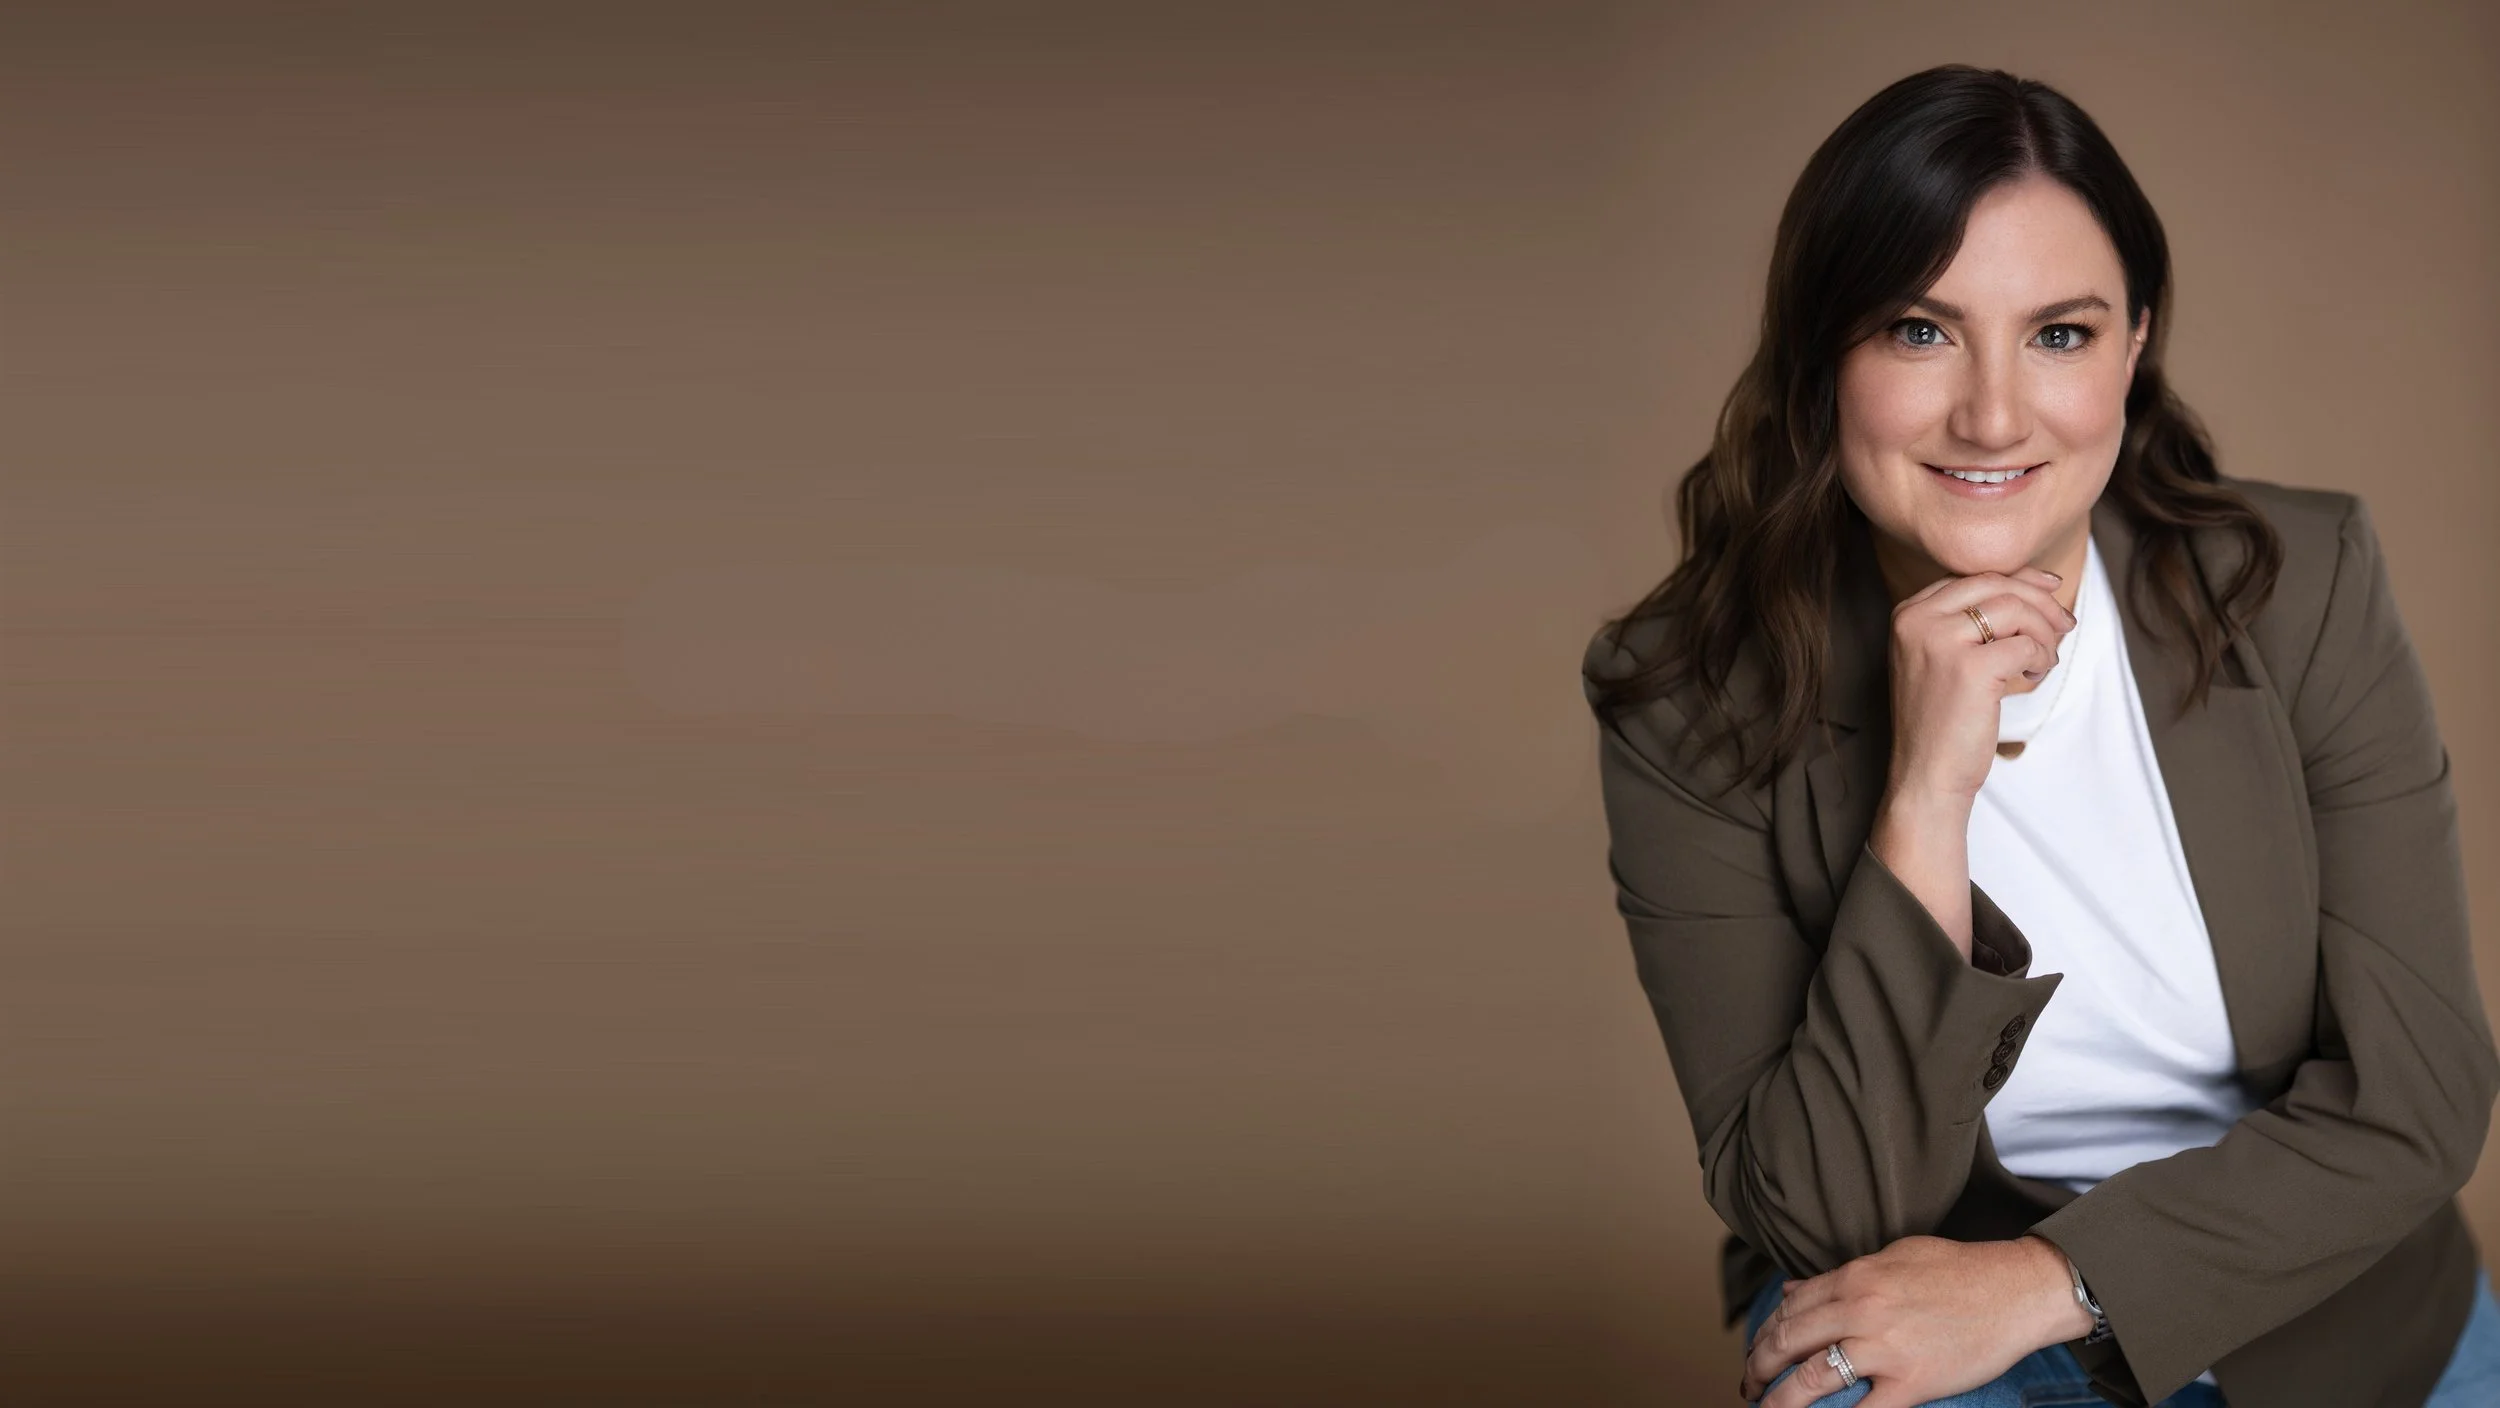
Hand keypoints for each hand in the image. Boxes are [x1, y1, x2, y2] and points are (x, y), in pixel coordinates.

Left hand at [1738, 1234, 2091, 1406]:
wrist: (2015, 1290)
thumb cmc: (1959, 1270)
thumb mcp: (1893, 1256)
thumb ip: (1840, 1275)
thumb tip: (1793, 1291)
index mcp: (1854, 1277)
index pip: (1790, 1308)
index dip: (1765, 1332)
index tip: (1756, 1348)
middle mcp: (1860, 1310)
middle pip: (1788, 1341)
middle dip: (1758, 1365)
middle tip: (1748, 1382)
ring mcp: (1884, 1348)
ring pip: (1811, 1378)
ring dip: (1779, 1398)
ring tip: (1764, 1406)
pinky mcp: (1911, 1383)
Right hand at [1882, 567, 2073, 806]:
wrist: (1925, 774)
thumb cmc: (1940, 719)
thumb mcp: (1944, 657)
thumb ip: (1973, 618)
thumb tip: (2037, 581)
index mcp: (1907, 614)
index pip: (1973, 578)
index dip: (2020, 580)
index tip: (2051, 590)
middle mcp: (1917, 620)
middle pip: (1996, 585)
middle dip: (2041, 602)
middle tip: (2065, 625)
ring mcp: (1939, 641)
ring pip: (2014, 609)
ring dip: (2044, 632)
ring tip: (2045, 658)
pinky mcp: (1968, 668)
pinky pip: (2025, 645)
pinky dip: (2041, 657)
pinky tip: (2035, 674)